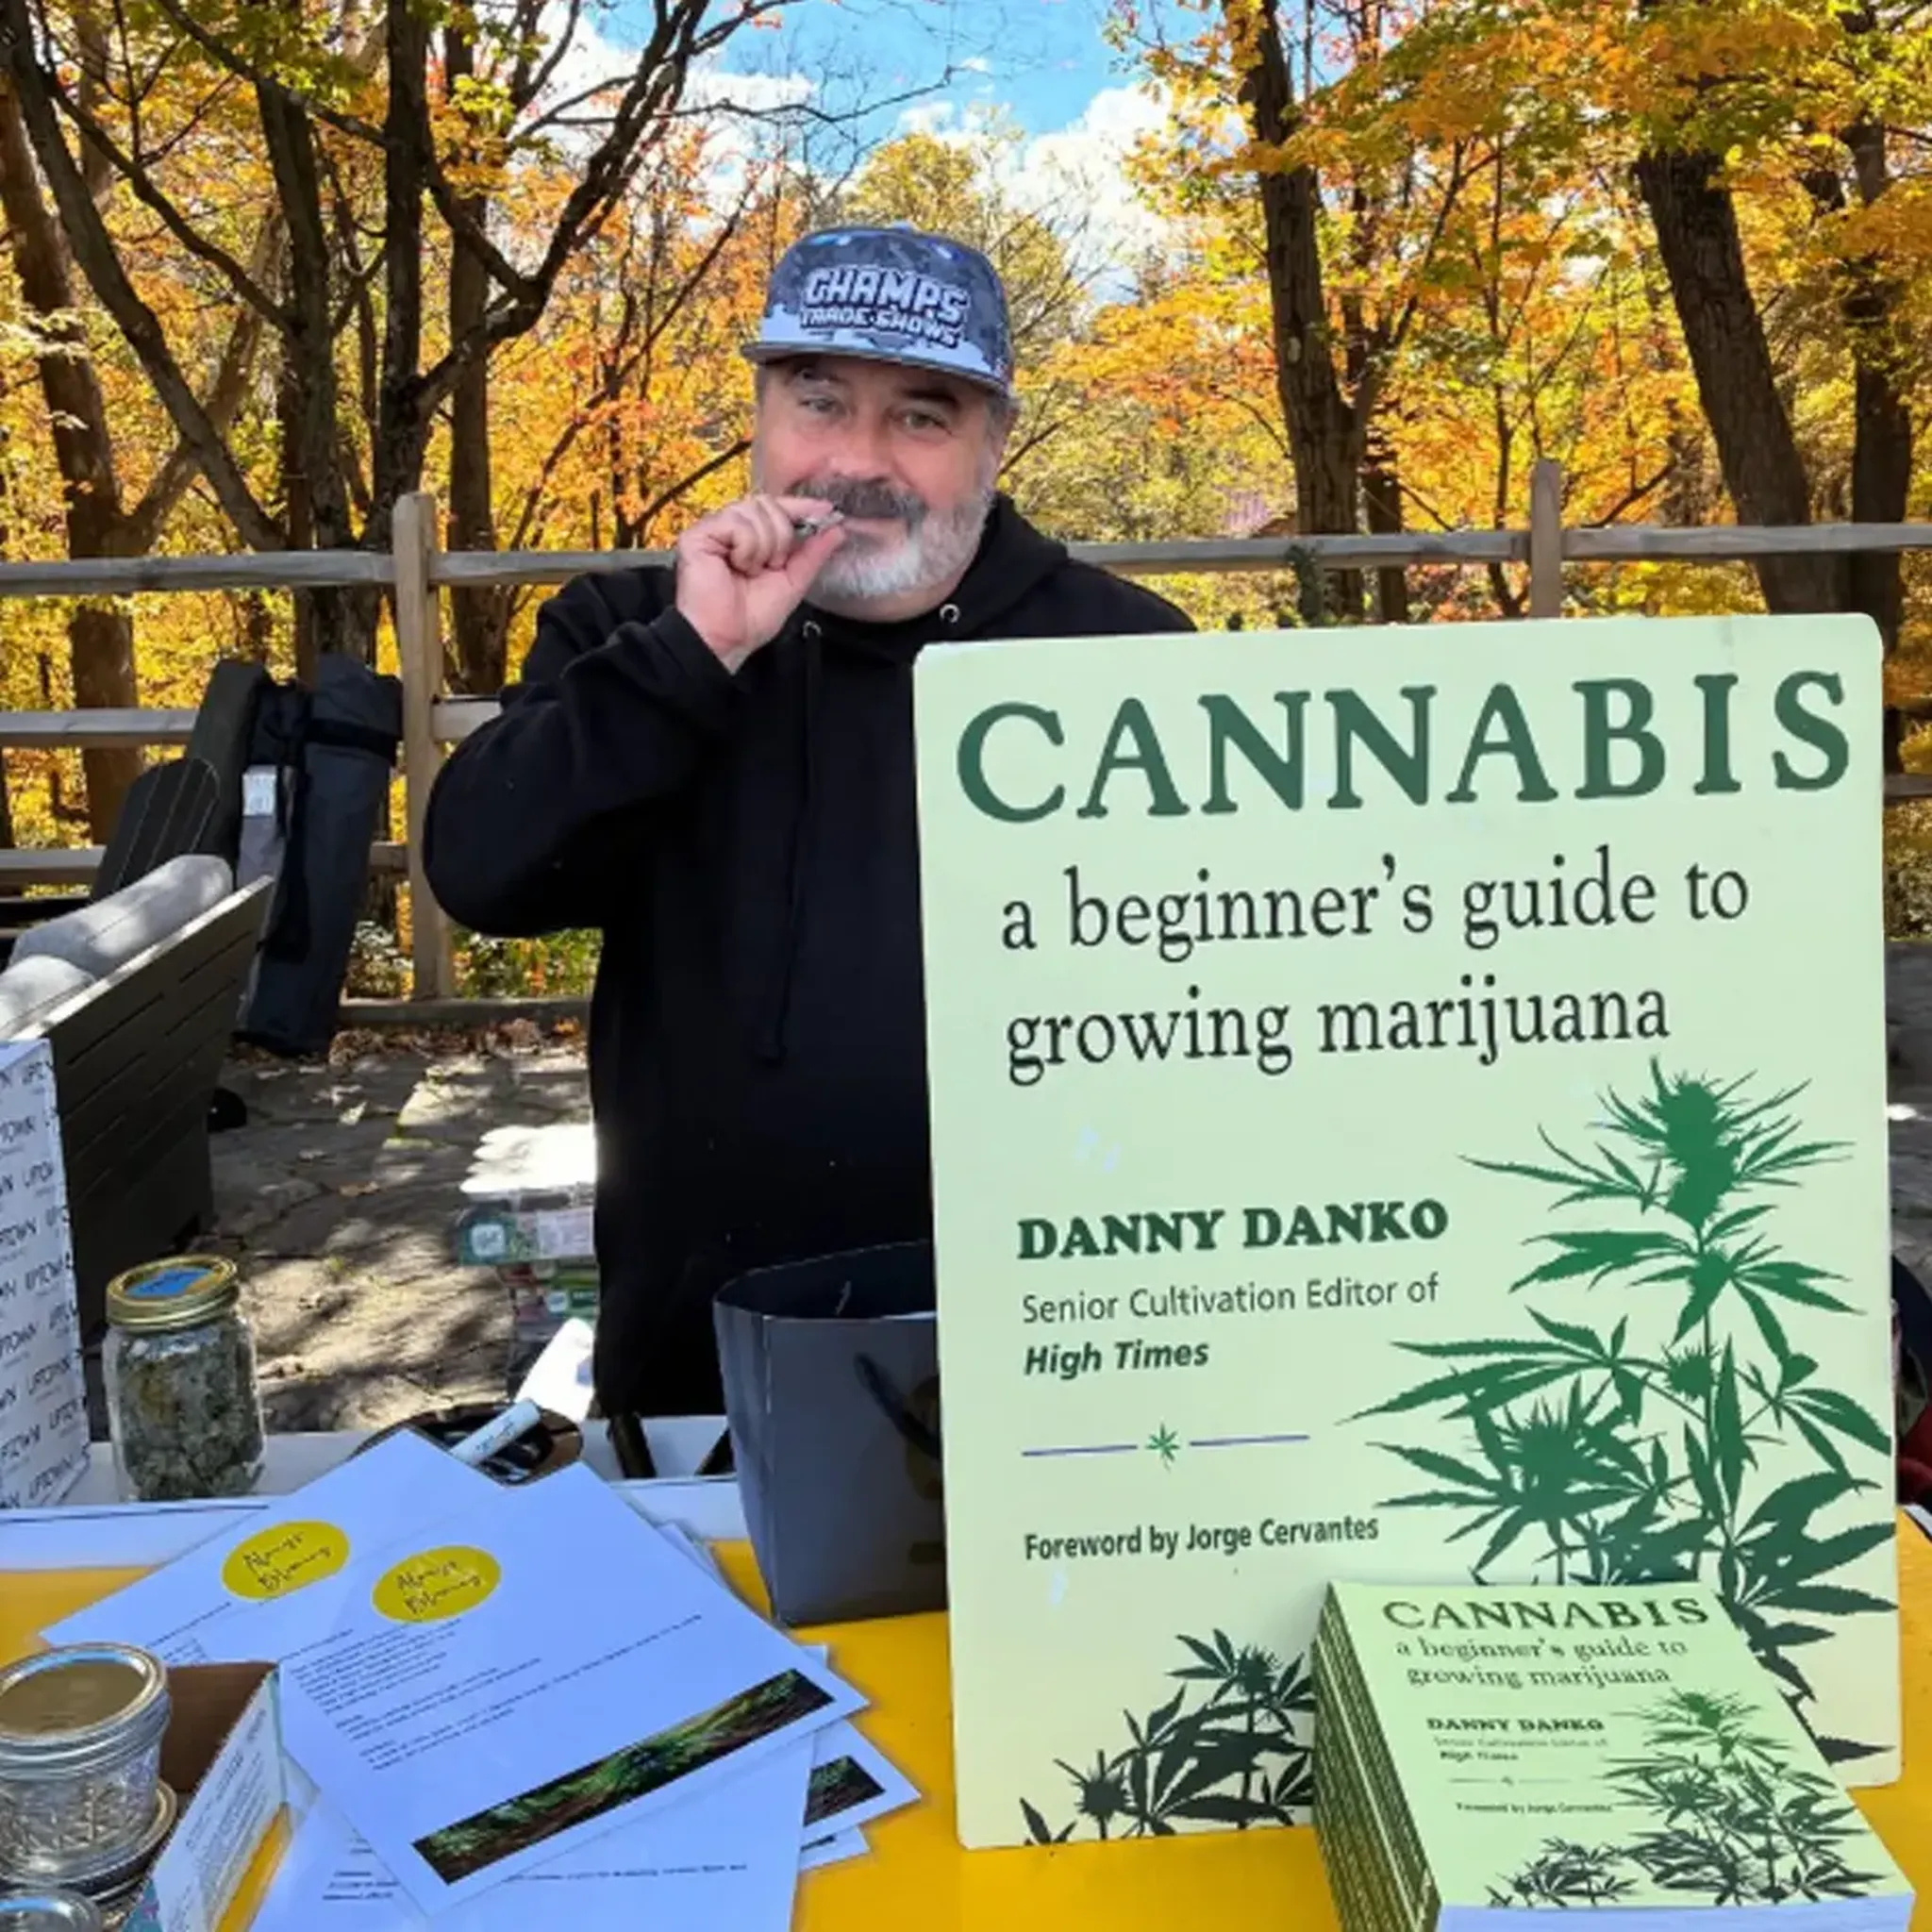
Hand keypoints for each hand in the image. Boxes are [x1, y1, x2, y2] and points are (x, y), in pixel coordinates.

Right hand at [672, 495, 847, 670]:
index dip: (800, 507)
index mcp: (751, 537)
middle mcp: (730, 529)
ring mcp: (713, 530)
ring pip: (755, 512)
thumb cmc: (750, 619)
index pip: (777, 507)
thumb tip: (837, 530)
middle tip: (772, 565)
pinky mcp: (698, 535)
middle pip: (768, 504)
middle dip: (781, 537)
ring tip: (751, 571)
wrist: (726, 639)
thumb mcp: (793, 583)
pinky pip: (737, 523)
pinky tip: (738, 567)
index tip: (825, 510)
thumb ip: (813, 554)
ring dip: (764, 547)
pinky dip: (747, 549)